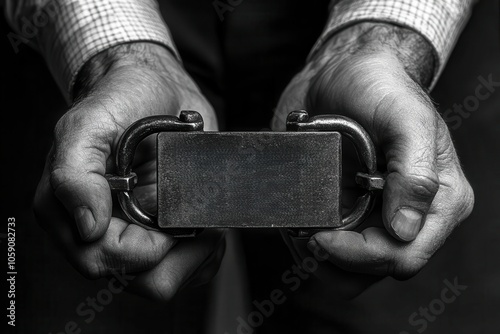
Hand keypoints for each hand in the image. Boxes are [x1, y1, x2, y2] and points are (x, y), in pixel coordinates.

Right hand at [34, 43, 224, 300]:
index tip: (169, 221)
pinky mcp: (166, 231)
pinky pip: (191, 266)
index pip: (103, 262)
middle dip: (179, 255)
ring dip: (198, 254)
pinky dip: (208, 251)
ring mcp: (138, 233)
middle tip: (198, 221)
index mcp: (71, 212)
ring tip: (207, 220)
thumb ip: (74, 174)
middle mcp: (103, 230)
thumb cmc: (120, 99)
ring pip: (170, 278)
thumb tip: (86, 226)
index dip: (143, 250)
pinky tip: (209, 225)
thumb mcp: (88, 124)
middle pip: (141, 280)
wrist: (155, 86)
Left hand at [273, 23, 473, 296]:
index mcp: (441, 199)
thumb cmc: (379, 87)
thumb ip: (416, 171)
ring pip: (353, 269)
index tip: (322, 235)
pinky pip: (334, 251)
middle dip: (337, 256)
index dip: (360, 254)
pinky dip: (313, 243)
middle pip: (377, 268)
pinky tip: (302, 220)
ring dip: (321, 255)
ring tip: (302, 225)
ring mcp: (382, 217)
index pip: (404, 255)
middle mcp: (414, 215)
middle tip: (307, 231)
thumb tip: (406, 228)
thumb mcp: (405, 115)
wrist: (344, 75)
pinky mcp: (355, 214)